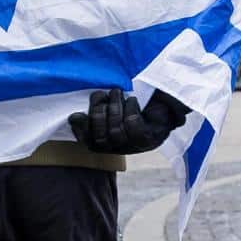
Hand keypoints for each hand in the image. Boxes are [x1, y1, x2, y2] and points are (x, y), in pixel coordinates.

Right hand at [68, 87, 188, 154]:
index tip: (78, 113)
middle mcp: (121, 148)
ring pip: (116, 132)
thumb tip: (74, 117)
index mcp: (109, 143)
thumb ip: (97, 111)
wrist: (166, 102)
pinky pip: (133, 126)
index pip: (89, 142)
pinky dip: (130, 110)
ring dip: (114, 108)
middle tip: (103, 94)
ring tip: (117, 92)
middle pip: (100, 138)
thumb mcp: (112, 106)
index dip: (81, 129)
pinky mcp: (149, 138)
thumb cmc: (135, 103)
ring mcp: (136, 146)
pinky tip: (133, 101)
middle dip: (97, 113)